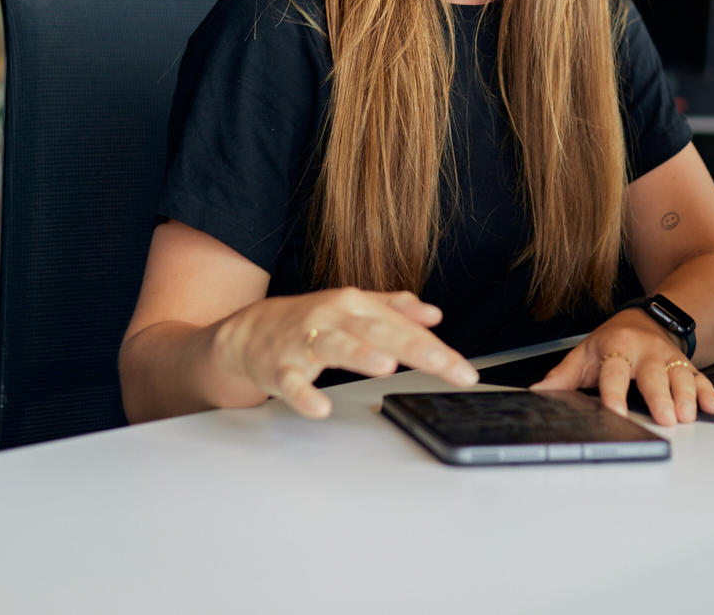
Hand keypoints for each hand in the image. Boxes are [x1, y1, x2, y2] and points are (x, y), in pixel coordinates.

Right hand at [214, 287, 479, 419]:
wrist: (248, 331)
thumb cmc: (308, 320)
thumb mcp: (352, 307)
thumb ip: (393, 309)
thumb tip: (432, 314)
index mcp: (355, 305)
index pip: (403, 329)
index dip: (437, 351)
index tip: (464, 372)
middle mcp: (333, 318)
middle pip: (377, 333)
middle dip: (412, 349)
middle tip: (443, 364)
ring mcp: (304, 342)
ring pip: (335, 347)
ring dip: (359, 356)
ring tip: (385, 366)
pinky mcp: (279, 368)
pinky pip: (292, 383)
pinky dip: (304, 395)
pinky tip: (320, 408)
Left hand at [528, 309, 713, 426]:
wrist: (645, 318)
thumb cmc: (611, 341)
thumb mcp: (584, 354)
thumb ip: (562, 377)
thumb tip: (537, 393)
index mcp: (615, 348)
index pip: (613, 372)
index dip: (613, 393)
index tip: (614, 412)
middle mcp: (644, 351)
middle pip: (652, 374)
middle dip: (660, 396)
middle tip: (666, 418)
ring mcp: (667, 357)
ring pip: (679, 375)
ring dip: (686, 395)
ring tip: (688, 415)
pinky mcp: (685, 365)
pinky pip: (699, 377)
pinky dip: (707, 391)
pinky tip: (711, 406)